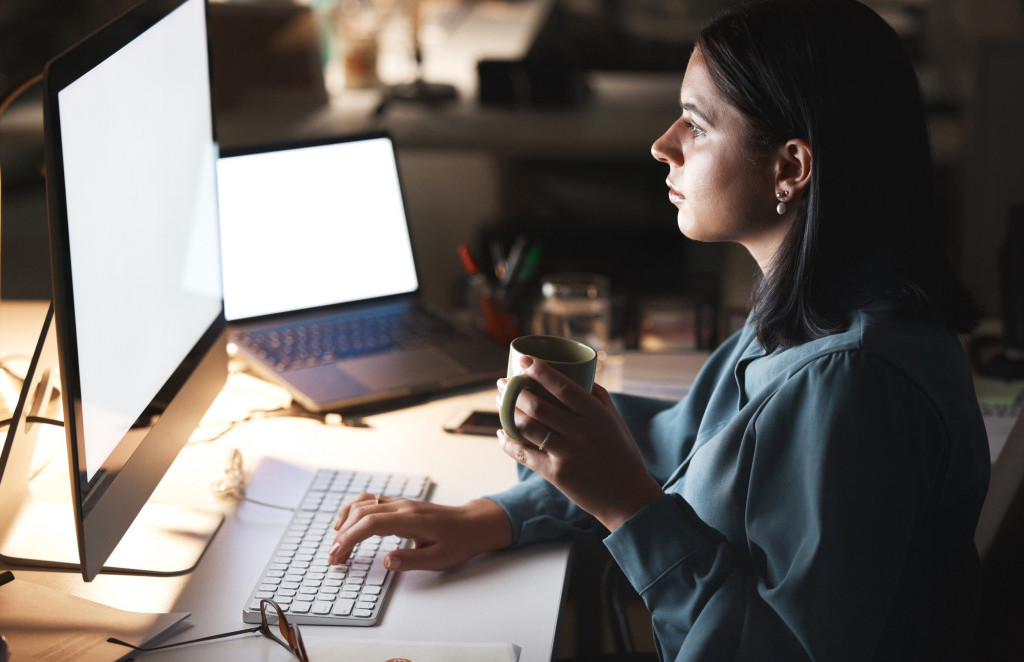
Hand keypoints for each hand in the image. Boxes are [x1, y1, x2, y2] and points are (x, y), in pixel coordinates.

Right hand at [328, 495, 511, 570]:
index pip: (371, 524)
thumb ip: (411, 560)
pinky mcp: (401, 504)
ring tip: (335, 543)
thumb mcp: (439, 559)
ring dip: (346, 521)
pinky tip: (346, 522)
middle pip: (362, 513)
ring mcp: (401, 503)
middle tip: (333, 558)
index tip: (338, 556)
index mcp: (411, 520)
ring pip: (364, 504)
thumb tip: (386, 561)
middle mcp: (403, 507)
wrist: (473, 524)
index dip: (350, 539)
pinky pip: (371, 501)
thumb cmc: (459, 542)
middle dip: (343, 535)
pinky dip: (354, 510)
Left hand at [496, 356, 663, 531]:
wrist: (628, 497)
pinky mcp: (556, 474)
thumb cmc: (622, 454)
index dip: (540, 371)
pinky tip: (500, 433)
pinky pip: (524, 454)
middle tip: (503, 383)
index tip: (524, 360)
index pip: (563, 387)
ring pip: (527, 427)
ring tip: (500, 402)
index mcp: (596, 415)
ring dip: (508, 412)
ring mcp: (567, 454)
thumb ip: (598, 397)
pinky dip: (507, 442)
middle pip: (538, 405)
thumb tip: (578, 374)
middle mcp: (581, 432)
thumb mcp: (615, 421)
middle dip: (514, 390)